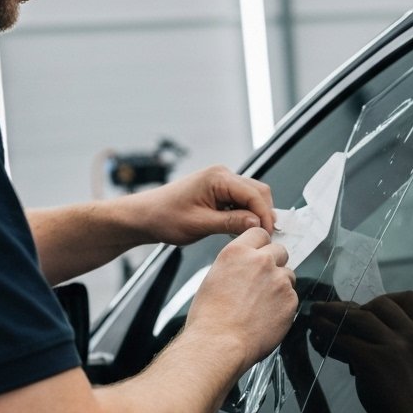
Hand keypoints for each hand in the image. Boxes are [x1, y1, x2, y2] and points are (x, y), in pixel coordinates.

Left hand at [125, 166, 276, 245]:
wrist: (145, 216)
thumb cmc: (164, 217)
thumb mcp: (200, 224)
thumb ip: (231, 222)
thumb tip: (257, 223)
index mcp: (217, 178)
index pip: (254, 194)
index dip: (264, 215)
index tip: (268, 234)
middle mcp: (222, 175)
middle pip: (258, 192)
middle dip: (263, 214)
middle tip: (263, 236)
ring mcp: (221, 182)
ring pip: (251, 197)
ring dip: (254, 215)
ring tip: (250, 235)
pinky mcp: (218, 191)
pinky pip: (240, 201)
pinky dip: (244, 214)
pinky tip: (238, 229)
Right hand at [185, 228, 297, 372]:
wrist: (219, 344)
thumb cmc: (209, 319)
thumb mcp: (214, 278)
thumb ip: (236, 265)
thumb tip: (246, 266)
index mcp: (237, 252)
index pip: (259, 233)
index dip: (261, 245)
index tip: (261, 254)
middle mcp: (261, 261)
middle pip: (279, 251)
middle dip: (274, 263)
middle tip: (263, 282)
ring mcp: (278, 280)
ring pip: (288, 274)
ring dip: (280, 284)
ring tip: (261, 304)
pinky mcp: (290, 300)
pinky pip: (292, 296)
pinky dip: (283, 305)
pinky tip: (266, 316)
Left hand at [310, 291, 412, 412]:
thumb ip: (397, 340)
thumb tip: (358, 326)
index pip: (410, 299)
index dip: (387, 299)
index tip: (369, 307)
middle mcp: (412, 335)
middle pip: (380, 304)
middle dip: (355, 306)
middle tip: (335, 312)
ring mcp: (393, 348)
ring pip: (358, 317)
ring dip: (332, 312)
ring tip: (316, 314)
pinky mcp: (372, 362)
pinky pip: (344, 339)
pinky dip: (327, 334)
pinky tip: (317, 335)